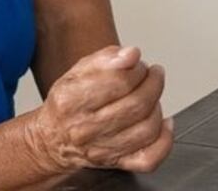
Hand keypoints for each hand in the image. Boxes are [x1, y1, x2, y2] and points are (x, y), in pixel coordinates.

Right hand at [27, 46, 173, 174]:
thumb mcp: (78, 71)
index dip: (136, 68)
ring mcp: (102, 149)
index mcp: (71, 101)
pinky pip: (149, 158)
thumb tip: (131, 54)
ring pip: (147, 129)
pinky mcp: (116, 163)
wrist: (53, 140)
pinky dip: (164, 139)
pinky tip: (163, 123)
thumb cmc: (68, 102)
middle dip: (152, 82)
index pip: (119, 81)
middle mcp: (85, 129)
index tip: (137, 63)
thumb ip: (106, 58)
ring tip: (151, 94)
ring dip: (157, 105)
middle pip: (137, 104)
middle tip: (150, 74)